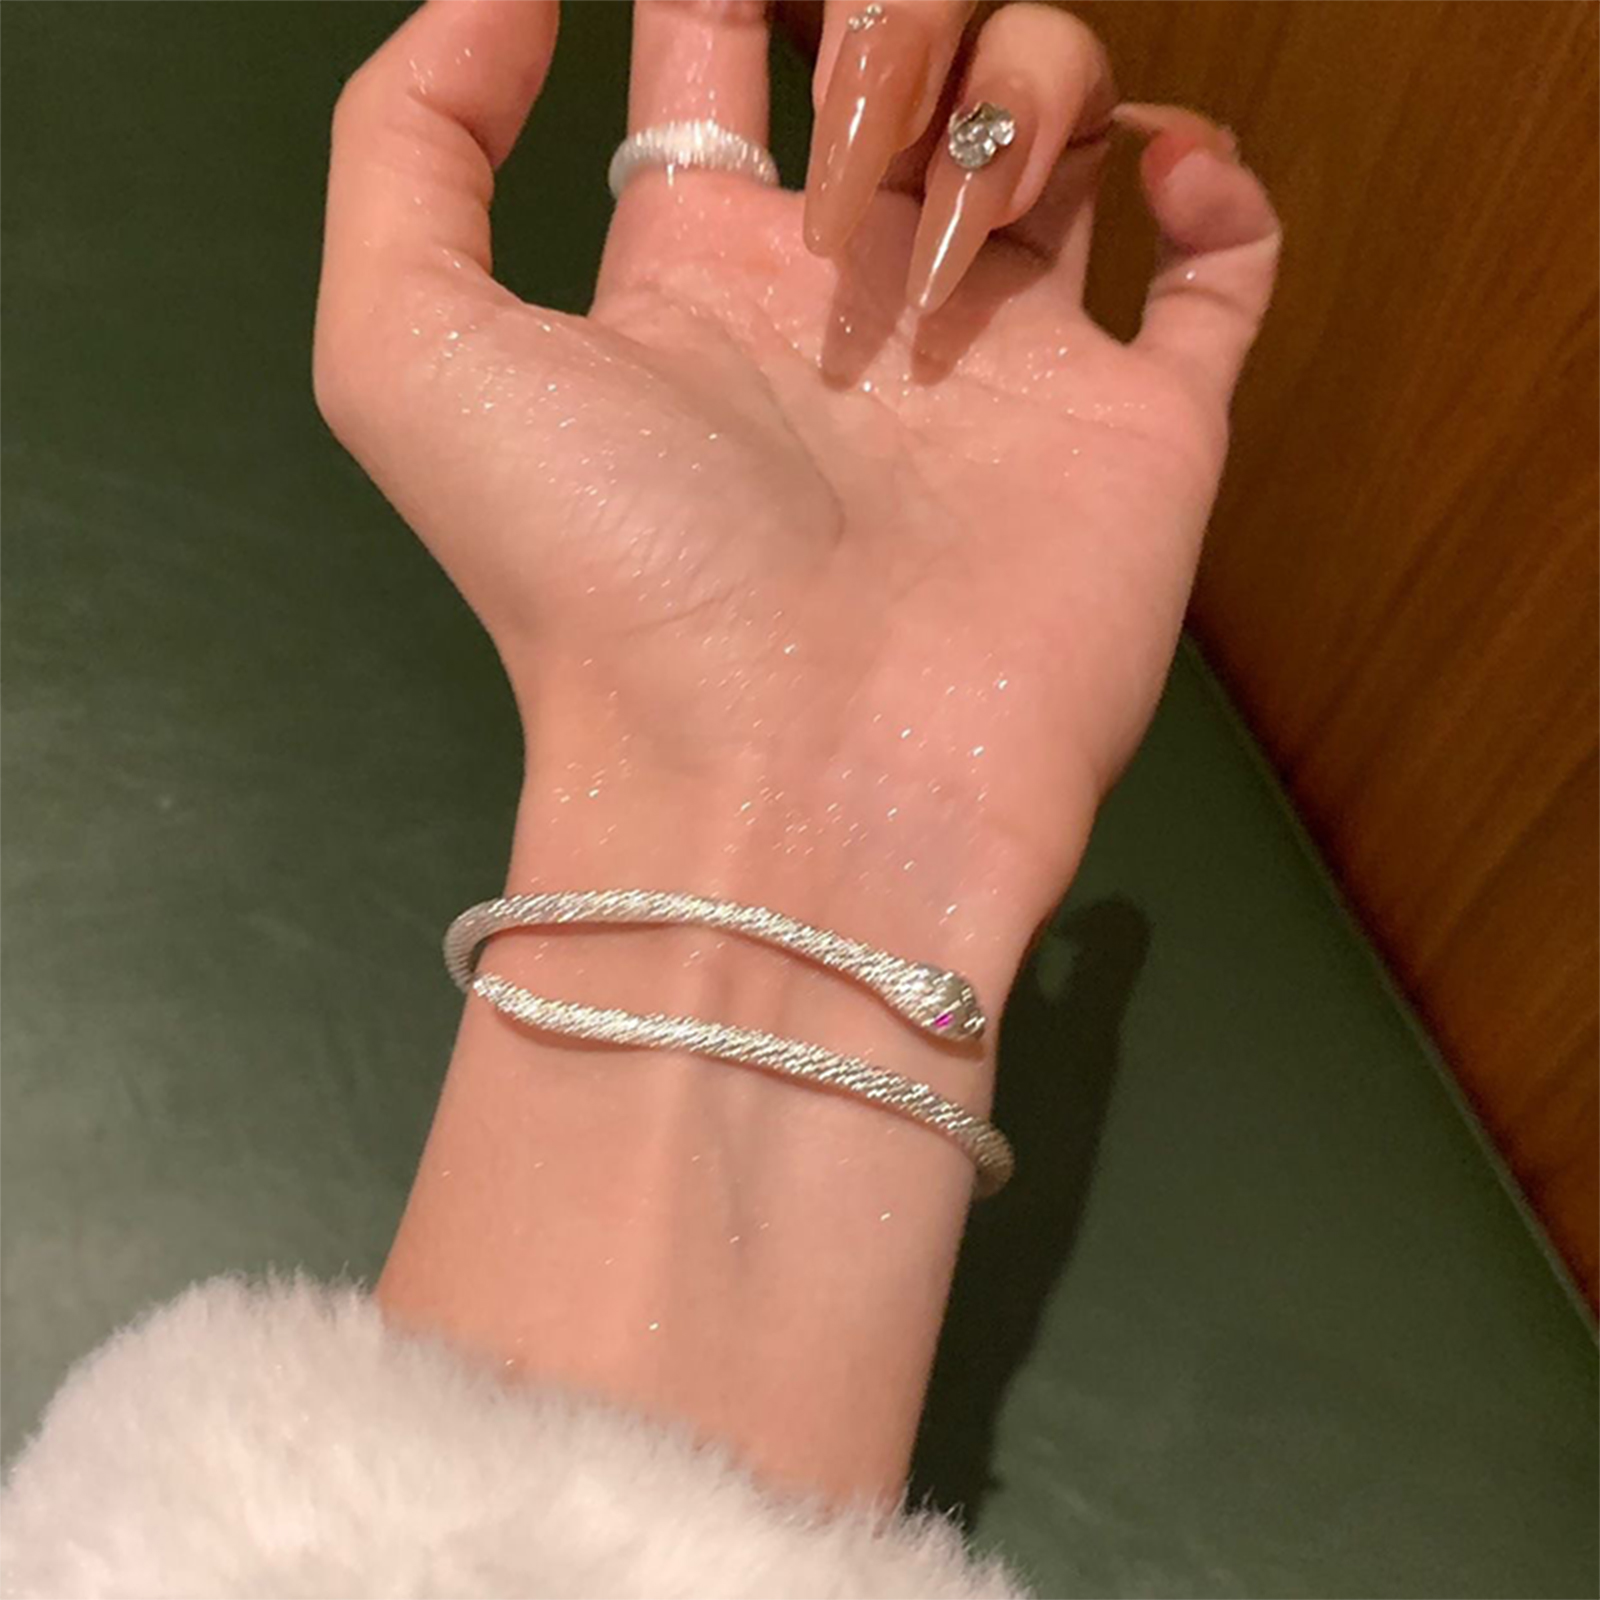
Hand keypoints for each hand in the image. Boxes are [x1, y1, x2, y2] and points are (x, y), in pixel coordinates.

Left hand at [314, 0, 1279, 1002]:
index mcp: (701, 265)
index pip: (722, 40)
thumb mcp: (410, 353)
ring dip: (1032, 82)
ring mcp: (1010, 359)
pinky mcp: (1138, 426)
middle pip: (911, 50)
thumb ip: (408, 145)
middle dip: (897, 18)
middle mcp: (857, 298)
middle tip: (860, 139)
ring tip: (960, 236)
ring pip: (1060, 122)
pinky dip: (1216, 186)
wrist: (789, 782)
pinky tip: (1164, 182)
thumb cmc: (608, 574)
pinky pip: (1220, 265)